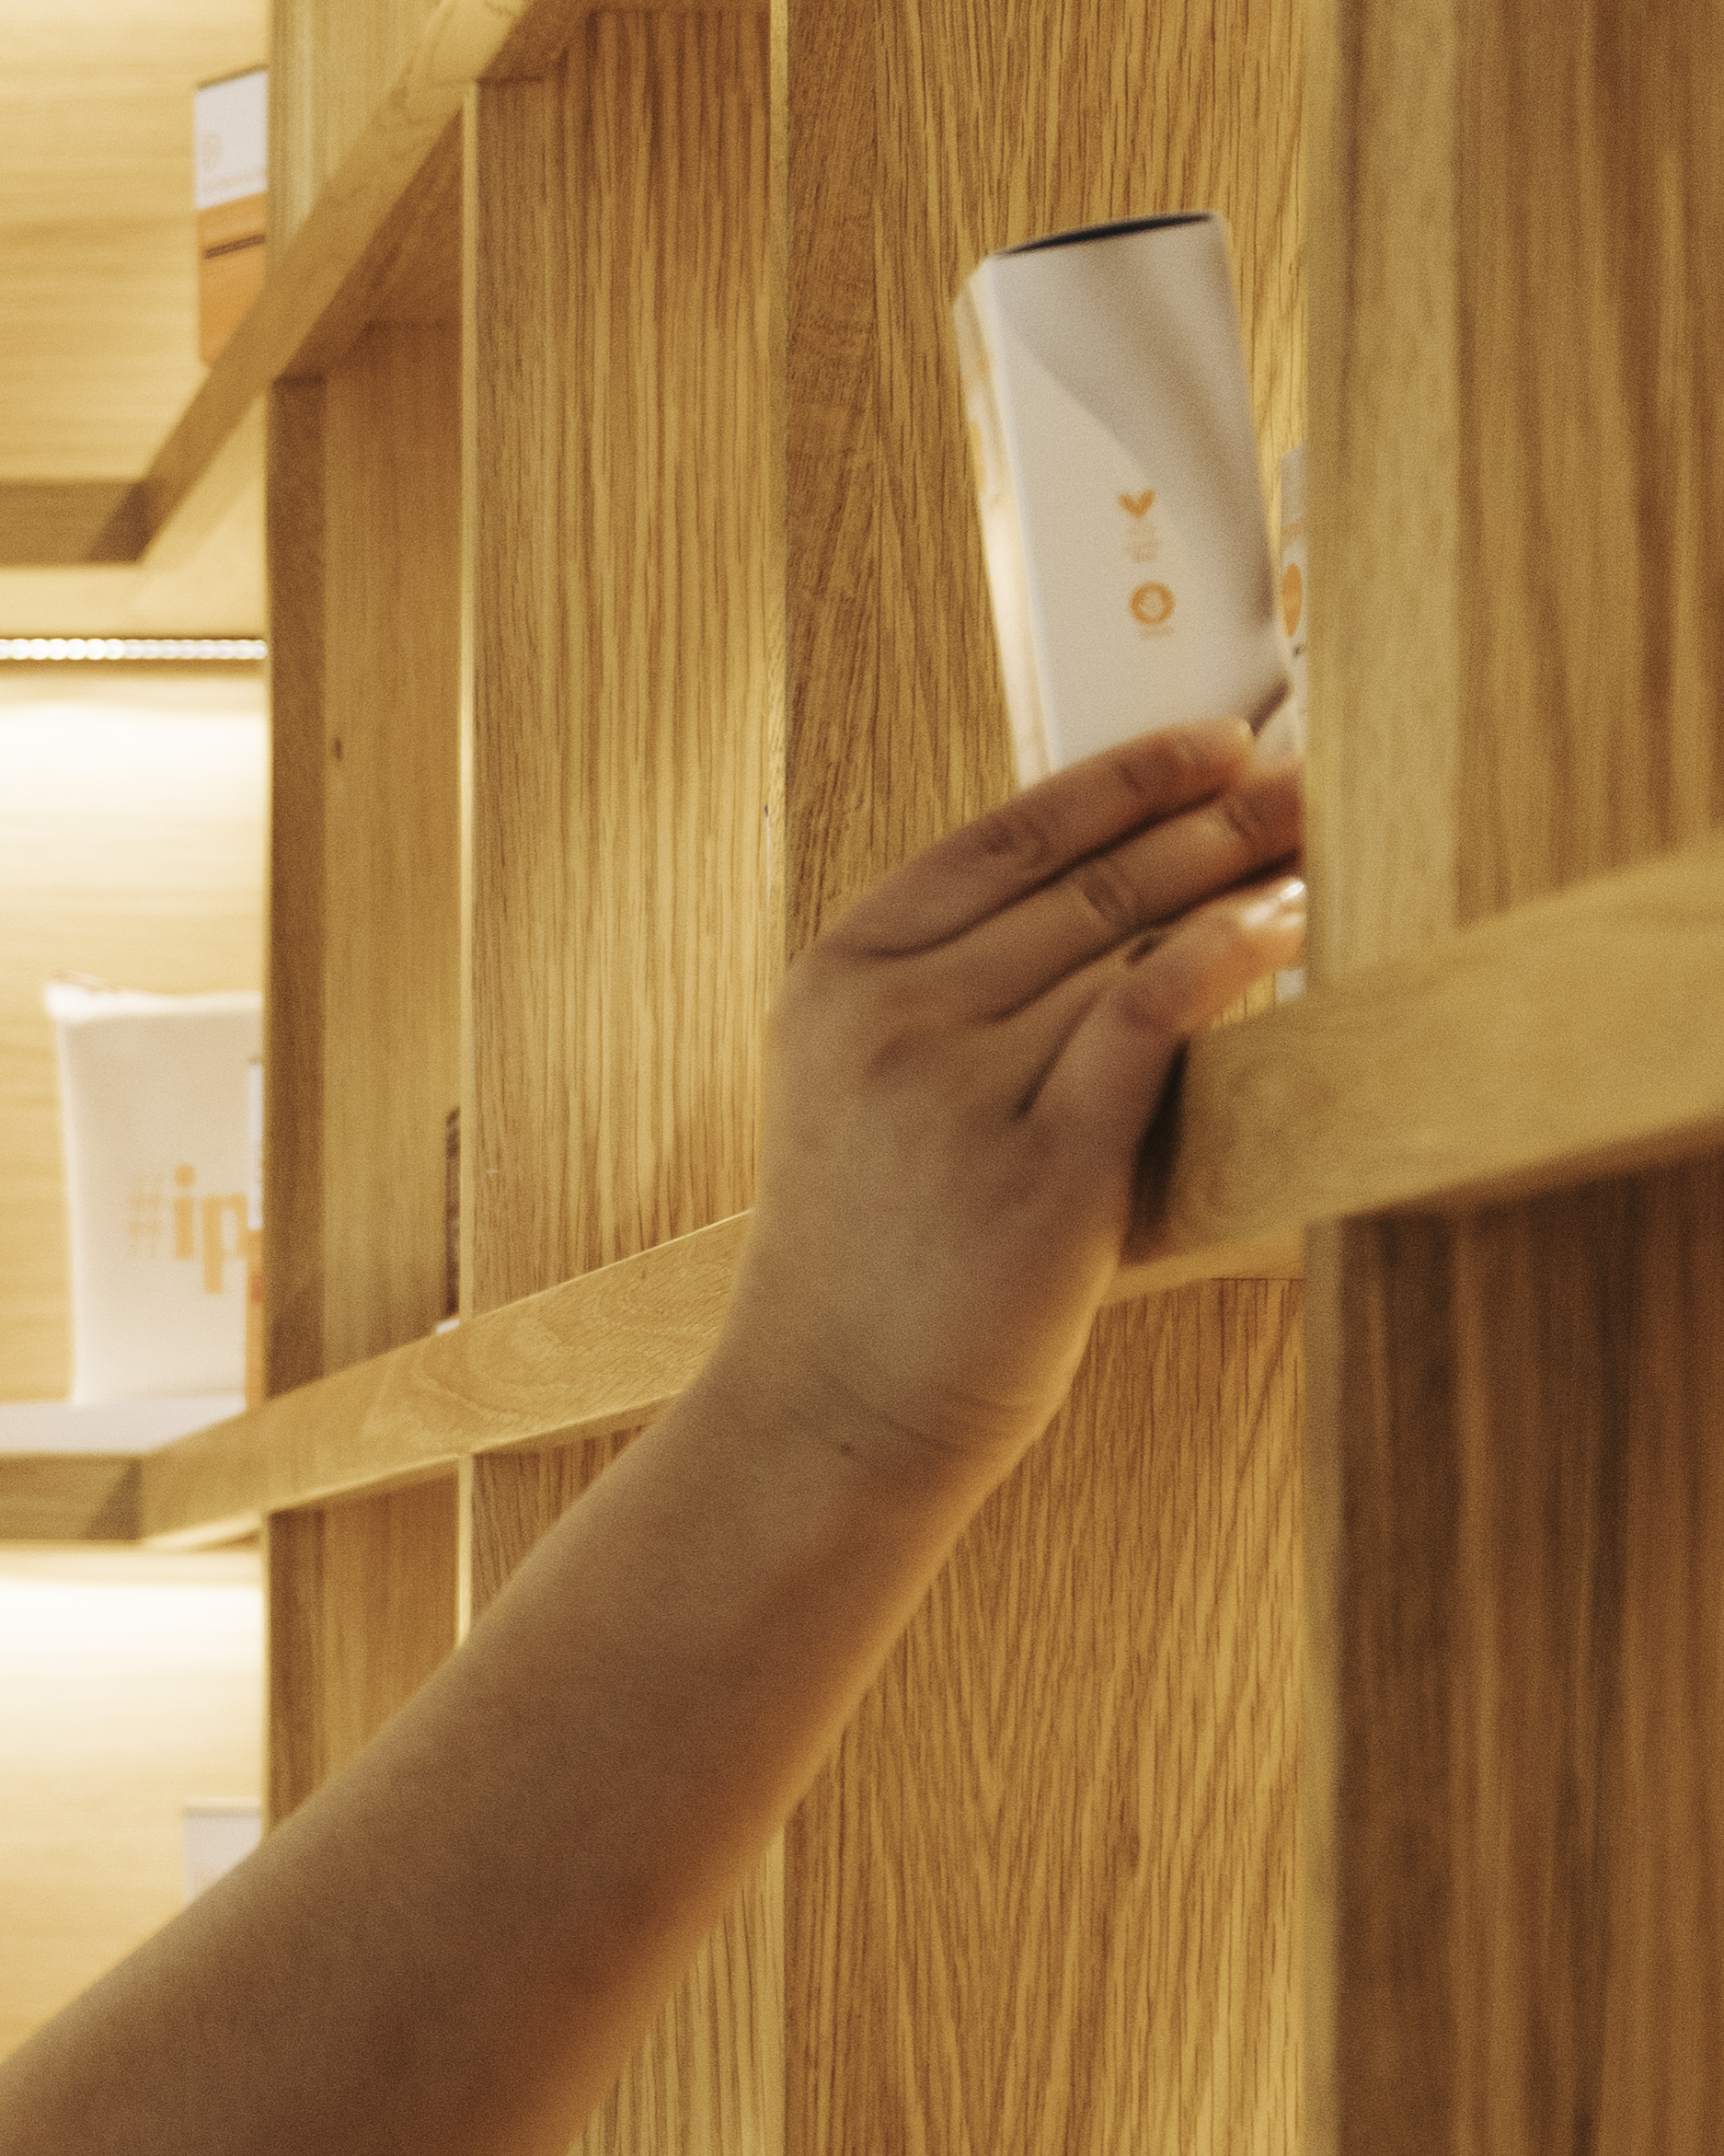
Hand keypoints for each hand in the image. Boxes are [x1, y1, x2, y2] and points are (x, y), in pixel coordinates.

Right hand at [711, 714, 1304, 1501]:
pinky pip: (1147, 1020)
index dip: (1118, 781)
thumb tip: (1134, 889)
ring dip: (1237, 882)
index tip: (1215, 745)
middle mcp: (885, 1020)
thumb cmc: (880, 1256)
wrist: (839, 1409)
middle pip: (1080, 887)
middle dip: (1211, 821)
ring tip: (1319, 848)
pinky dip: (1224, 957)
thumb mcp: (874, 1092)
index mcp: (836, 981)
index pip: (997, 843)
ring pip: (1122, 946)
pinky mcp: (1034, 1168)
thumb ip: (963, 989)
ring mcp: (952, 1090)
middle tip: (1312, 780)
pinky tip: (1281, 925)